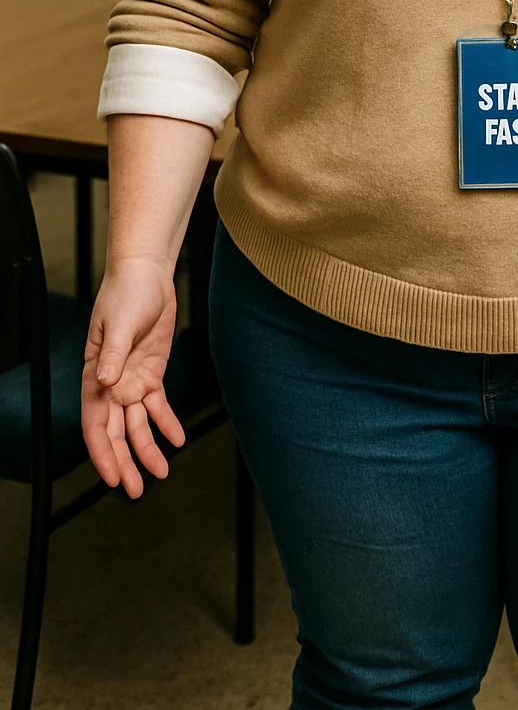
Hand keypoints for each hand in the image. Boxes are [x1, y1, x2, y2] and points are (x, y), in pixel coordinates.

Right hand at [82, 258, 185, 498]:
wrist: (147, 276)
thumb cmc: (125, 294)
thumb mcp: (118, 324)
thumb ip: (113, 356)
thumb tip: (105, 382)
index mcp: (96, 376)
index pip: (95, 424)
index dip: (102, 452)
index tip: (113, 476)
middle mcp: (113, 385)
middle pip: (116, 432)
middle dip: (125, 461)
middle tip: (136, 489)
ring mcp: (132, 380)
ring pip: (138, 425)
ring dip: (147, 449)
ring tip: (160, 472)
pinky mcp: (152, 372)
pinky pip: (158, 405)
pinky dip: (166, 423)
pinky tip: (176, 439)